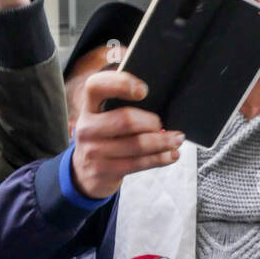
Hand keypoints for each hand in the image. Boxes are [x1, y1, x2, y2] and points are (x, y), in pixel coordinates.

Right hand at [70, 71, 183, 198]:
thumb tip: (161, 99)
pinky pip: (139, 163)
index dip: (120, 83)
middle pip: (125, 120)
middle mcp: (87, 129)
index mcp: (88, 108)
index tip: (143, 91)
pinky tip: (171, 155)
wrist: (83, 174)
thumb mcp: (102, 120)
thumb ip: (119, 106)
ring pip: (137, 144)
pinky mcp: (104, 171)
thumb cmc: (102, 139)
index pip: (96, 86)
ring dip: (163, 142)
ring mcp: (94, 152)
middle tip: (161, 124)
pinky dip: (160, 158)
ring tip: (176, 139)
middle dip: (151, 122)